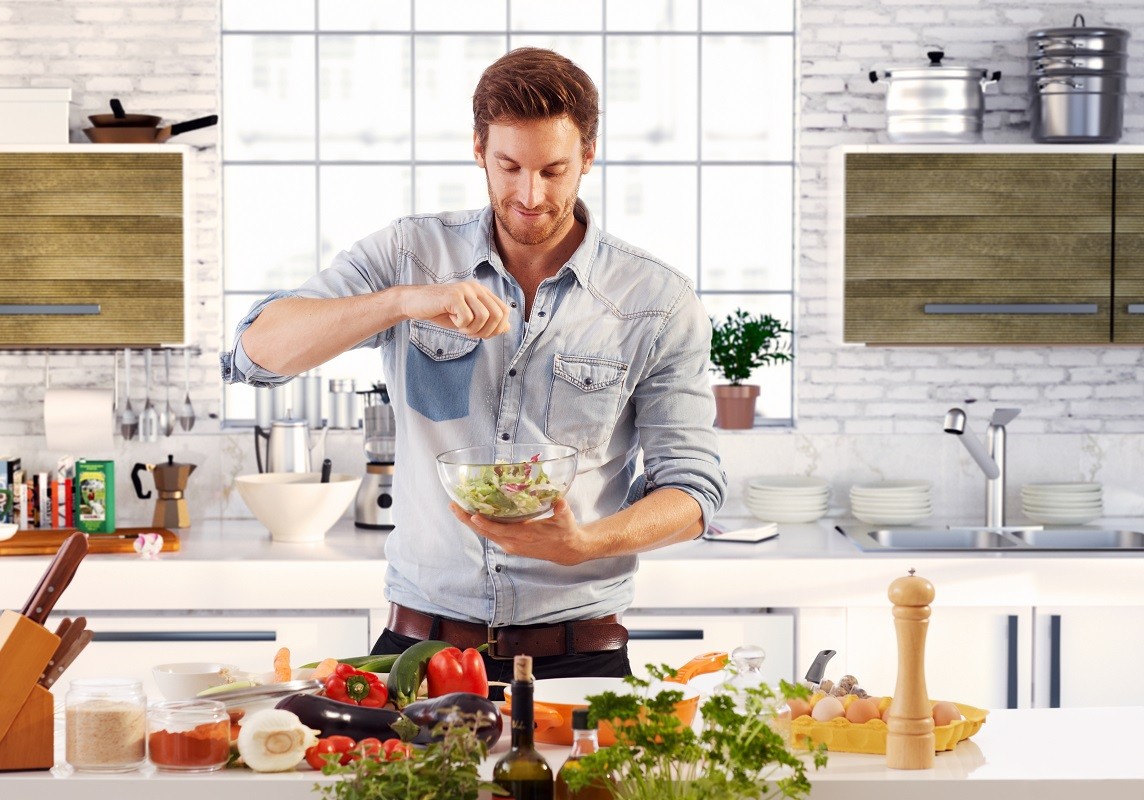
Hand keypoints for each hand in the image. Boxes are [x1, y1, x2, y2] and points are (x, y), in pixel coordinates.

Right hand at [398, 281, 510, 337]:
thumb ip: (487, 322)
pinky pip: (467, 317)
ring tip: (460, 328)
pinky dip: (460, 326)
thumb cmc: (441, 312)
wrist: (415, 303)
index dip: (497, 328)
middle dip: (487, 331)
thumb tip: (507, 327)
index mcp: (482, 291)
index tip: (482, 334)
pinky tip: (452, 320)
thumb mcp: (468, 319)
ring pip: (484, 317)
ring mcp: (465, 290)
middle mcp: (476, 288)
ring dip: (473, 329)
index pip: (504, 311)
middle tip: (470, 333)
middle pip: (498, 315)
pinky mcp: (454, 295)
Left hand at [449, 499, 594, 565]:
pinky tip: (472, 513)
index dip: (485, 523)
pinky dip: (479, 524)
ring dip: (469, 522)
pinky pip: (489, 534)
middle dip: (467, 519)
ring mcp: (509, 544)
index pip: (500, 530)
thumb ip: (562, 510)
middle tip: (453, 505)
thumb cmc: (565, 532)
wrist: (566, 550)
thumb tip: (560, 501)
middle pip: (485, 532)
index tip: (472, 515)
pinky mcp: (508, 543)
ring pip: (485, 533)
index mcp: (524, 536)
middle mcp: (512, 542)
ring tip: (456, 507)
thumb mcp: (566, 520)